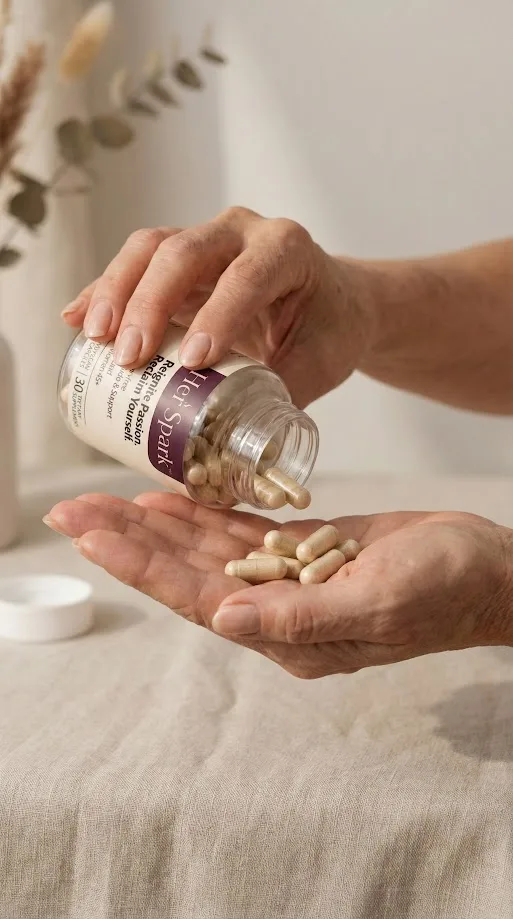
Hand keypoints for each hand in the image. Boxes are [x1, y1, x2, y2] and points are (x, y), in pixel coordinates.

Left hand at [45, 494, 512, 677]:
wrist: (489, 570)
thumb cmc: (448, 587)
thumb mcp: (380, 601)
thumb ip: (300, 617)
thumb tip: (223, 620)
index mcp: (290, 635)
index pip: (197, 597)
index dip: (142, 566)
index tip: (92, 534)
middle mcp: (278, 613)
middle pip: (187, 573)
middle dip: (129, 542)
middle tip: (71, 512)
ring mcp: (289, 581)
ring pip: (207, 552)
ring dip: (155, 527)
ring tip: (104, 503)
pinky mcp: (306, 552)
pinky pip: (241, 534)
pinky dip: (203, 517)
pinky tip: (169, 501)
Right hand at [61, 208, 370, 406]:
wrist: (331, 300)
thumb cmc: (330, 326)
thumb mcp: (324, 359)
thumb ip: (287, 394)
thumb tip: (241, 446)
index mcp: (285, 248)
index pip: (247, 275)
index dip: (217, 315)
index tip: (195, 361)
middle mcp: (241, 232)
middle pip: (183, 252)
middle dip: (149, 304)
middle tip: (129, 357)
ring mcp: (204, 240)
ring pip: (149, 248)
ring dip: (115, 291)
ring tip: (95, 338)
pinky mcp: (177, 260)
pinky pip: (133, 266)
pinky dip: (102, 290)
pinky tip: (76, 319)